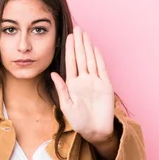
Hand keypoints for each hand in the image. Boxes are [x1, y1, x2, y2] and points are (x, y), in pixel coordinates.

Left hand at [51, 26, 114, 143]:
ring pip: (91, 60)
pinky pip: (102, 69)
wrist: (96, 131)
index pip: (71, 63)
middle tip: (77, 28)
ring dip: (88, 47)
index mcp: (73, 84)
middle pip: (81, 57)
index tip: (68, 37)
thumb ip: (61, 89)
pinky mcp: (105, 85)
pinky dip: (99, 58)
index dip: (70, 49)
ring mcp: (95, 82)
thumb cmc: (79, 122)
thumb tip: (53, 74)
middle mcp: (84, 80)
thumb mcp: (66, 105)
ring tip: (85, 34)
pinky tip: (95, 48)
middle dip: (79, 43)